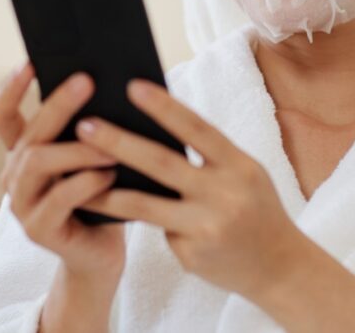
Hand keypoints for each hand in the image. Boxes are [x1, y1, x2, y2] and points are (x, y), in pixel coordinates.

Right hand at [0, 62, 125, 278]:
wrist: (99, 256)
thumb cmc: (101, 198)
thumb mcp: (92, 158)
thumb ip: (88, 129)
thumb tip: (108, 82)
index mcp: (22, 152)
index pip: (0, 114)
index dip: (11, 86)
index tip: (31, 60)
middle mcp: (14, 175)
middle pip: (29, 132)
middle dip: (57, 104)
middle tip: (86, 81)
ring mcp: (22, 203)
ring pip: (39, 162)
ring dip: (78, 148)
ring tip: (110, 143)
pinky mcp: (38, 229)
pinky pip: (60, 198)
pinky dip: (87, 182)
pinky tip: (110, 176)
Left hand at [76, 78, 302, 301]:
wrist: (281, 268)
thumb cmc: (254, 208)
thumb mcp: (243, 174)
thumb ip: (206, 156)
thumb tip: (151, 128)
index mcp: (240, 165)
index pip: (197, 129)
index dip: (165, 107)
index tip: (132, 86)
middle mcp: (225, 194)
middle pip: (162, 164)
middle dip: (118, 143)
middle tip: (84, 125)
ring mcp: (206, 227)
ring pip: (144, 206)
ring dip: (105, 192)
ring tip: (73, 180)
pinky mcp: (191, 254)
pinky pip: (155, 230)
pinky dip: (139, 219)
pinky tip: (119, 213)